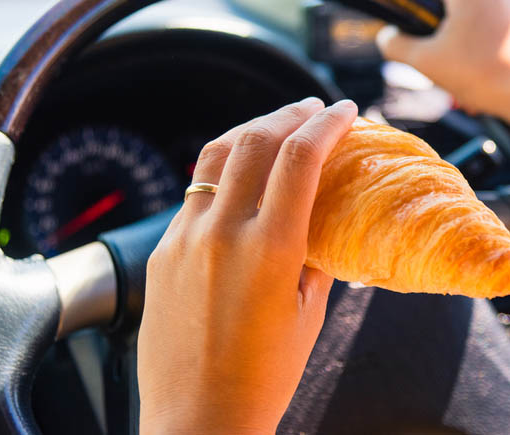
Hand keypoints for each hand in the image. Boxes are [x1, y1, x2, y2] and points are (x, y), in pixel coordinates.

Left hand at [138, 98, 356, 433]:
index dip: (326, 124)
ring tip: (276, 124)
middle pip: (255, 140)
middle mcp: (221, 232)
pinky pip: (195, 192)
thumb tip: (327, 216)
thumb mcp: (310, 312)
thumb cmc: (265, 377)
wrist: (198, 421)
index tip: (346, 111)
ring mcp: (184, 239)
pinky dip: (225, 170)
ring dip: (251, 129)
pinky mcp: (162, 252)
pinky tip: (242, 177)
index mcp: (269, 248)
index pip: (300, 157)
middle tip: (313, 106)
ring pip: (216, 156)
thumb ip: (317, 254)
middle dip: (290, 113)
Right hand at [377, 0, 509, 153]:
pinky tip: (490, 78)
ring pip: (479, 25)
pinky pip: (502, 37)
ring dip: (469, 48)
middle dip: (446, 38)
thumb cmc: (480, 74)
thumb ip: (395, 44)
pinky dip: (493, 54)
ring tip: (468, 78)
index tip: (421, 44)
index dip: (419, 19)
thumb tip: (387, 37)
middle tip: (445, 67)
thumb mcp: (424, 61)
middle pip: (456, 10)